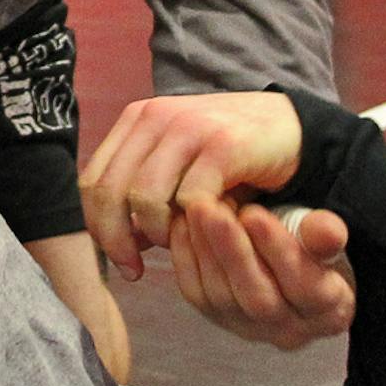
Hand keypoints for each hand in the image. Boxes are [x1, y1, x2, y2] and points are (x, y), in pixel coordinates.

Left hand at [81, 91, 303, 279]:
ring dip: (157, 234)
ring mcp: (188, 128)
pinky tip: (209, 232)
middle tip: (134, 269)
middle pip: (110, 192)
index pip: (92, 181)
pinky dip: (195, 226)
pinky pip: (190, 200)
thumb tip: (118, 239)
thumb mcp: (178, 168)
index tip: (121, 259)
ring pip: (144, 198)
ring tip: (178, 245)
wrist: (292, 129)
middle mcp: (155, 117)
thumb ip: (144, 194)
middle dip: (116, 240)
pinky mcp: (223, 145)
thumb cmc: (231, 157)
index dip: (98, 226)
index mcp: (137, 120)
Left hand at [169, 200, 355, 349]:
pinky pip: (196, 294)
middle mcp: (291, 331)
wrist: (286, 263)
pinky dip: (185, 257)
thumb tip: (327, 229)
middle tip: (210, 208)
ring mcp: (251, 330)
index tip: (254, 214)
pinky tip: (181, 224)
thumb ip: (325, 234)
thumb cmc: (312, 247)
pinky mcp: (218, 319)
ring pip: (222, 297)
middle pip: (258, 298)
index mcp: (330, 311)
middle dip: (232, 251)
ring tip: (196, 208)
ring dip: (205, 249)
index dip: (279, 251)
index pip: (305, 288)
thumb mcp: (327, 238)